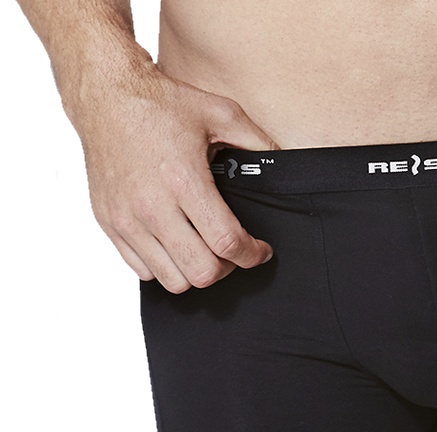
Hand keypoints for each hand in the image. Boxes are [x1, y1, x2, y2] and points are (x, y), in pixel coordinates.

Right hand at [74, 61, 275, 292]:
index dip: (253, 255)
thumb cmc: (161, 105)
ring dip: (196, 272)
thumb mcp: (220, 113)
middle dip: (227, 268)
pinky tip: (176, 245)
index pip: (227, 242)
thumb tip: (283, 162)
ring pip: (172, 281)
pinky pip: (142, 271)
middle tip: (234, 252)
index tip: (261, 251)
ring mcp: (127, 219)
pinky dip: (165, 267)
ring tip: (205, 251)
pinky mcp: (109, 224)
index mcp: (185, 182)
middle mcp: (153, 207)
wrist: (105, 97)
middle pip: (201, 272)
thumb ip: (257, 141)